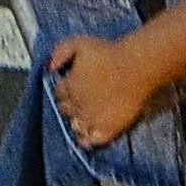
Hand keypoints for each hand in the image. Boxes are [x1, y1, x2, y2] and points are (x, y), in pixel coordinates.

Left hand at [46, 30, 170, 150]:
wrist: (137, 68)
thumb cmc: (109, 53)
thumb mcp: (79, 43)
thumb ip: (60, 52)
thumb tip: (48, 67)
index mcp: (69, 85)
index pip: (58, 92)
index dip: (64, 89)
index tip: (70, 86)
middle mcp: (77, 105)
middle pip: (66, 110)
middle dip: (70, 105)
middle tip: (79, 101)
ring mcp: (91, 120)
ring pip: (76, 126)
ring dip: (77, 121)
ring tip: (84, 117)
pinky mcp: (107, 130)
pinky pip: (91, 141)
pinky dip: (86, 140)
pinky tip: (86, 137)